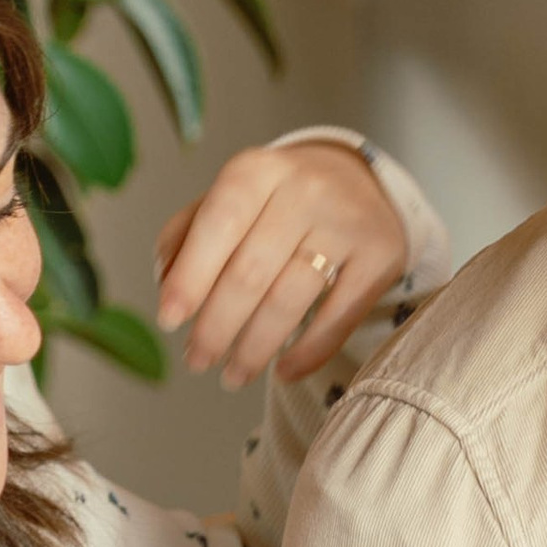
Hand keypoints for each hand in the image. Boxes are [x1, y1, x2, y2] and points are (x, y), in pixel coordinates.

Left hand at [155, 137, 407, 387]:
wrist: (360, 181)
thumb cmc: (278, 200)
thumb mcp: (232, 198)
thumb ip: (189, 232)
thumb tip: (166, 283)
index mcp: (258, 170)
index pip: (218, 226)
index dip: (191, 277)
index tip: (169, 321)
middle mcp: (305, 190)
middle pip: (251, 271)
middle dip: (217, 325)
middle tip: (197, 361)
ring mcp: (347, 222)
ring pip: (291, 298)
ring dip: (255, 347)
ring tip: (233, 376)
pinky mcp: (381, 255)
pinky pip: (340, 315)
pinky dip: (309, 351)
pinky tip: (284, 372)